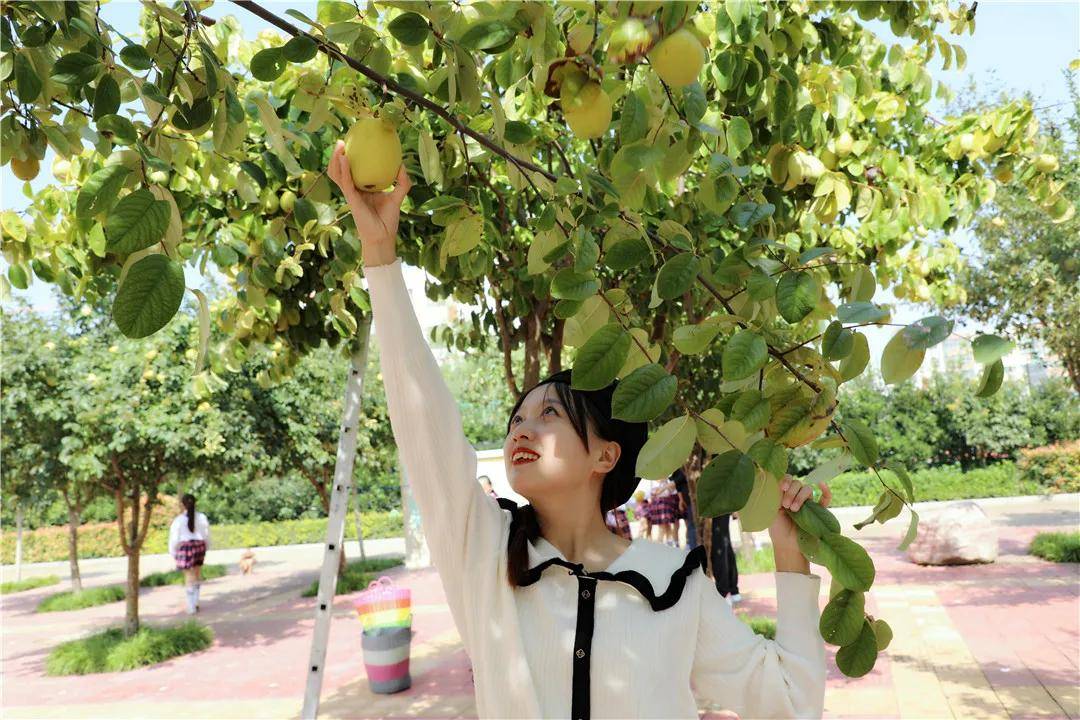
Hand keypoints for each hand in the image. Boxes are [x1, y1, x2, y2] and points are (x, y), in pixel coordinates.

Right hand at [327, 140, 410, 265]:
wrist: (383, 237)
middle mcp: (354, 190)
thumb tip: (402, 164)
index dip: (349, 157)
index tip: (352, 142)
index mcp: (362, 188)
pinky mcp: (351, 200)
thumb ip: (402, 182)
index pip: (352, 170)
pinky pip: (345, 182)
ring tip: (339, 145)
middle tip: (341, 140)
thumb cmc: (388, 220)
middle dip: (337, 155)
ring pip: (337, 174)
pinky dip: (344, 169)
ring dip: (335, 159)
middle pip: (339, 170)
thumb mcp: (397, 197)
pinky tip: (345, 158)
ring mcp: (351, 195)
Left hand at [768, 475, 831, 568]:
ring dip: (800, 496)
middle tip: (785, 505)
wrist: (787, 545)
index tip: (781, 488)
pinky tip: (822, 484)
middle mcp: (796, 496)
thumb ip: (774, 496)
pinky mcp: (818, 511)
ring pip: (808, 489)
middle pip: (797, 483)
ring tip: (794, 509)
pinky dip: (825, 490)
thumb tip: (777, 483)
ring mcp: (808, 503)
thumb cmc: (778, 528)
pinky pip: (825, 499)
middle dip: (790, 492)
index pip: (787, 479)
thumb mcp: (772, 510)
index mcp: (784, 494)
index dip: (785, 480)